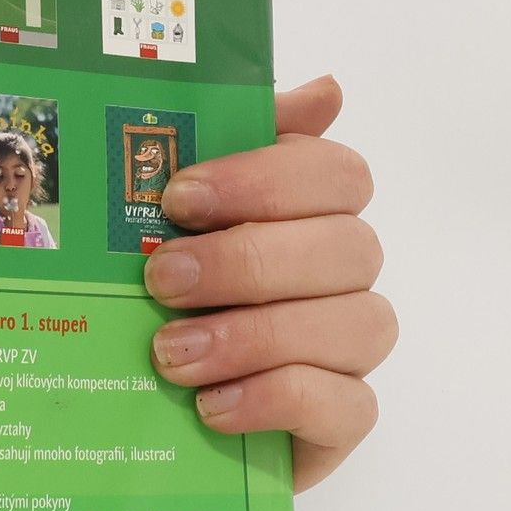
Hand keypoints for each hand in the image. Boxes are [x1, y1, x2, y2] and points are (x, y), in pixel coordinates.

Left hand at [143, 76, 394, 492]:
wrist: (154, 417)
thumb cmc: (169, 301)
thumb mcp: (174, 222)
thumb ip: (229, 145)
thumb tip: (326, 90)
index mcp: (313, 214)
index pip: (336, 174)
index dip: (264, 179)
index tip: (180, 198)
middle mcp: (344, 276)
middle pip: (347, 246)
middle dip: (247, 260)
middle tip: (161, 280)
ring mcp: (351, 350)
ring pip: (357, 323)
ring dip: (256, 335)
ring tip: (171, 355)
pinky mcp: (343, 421)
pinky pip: (347, 405)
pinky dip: (275, 398)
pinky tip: (211, 406)